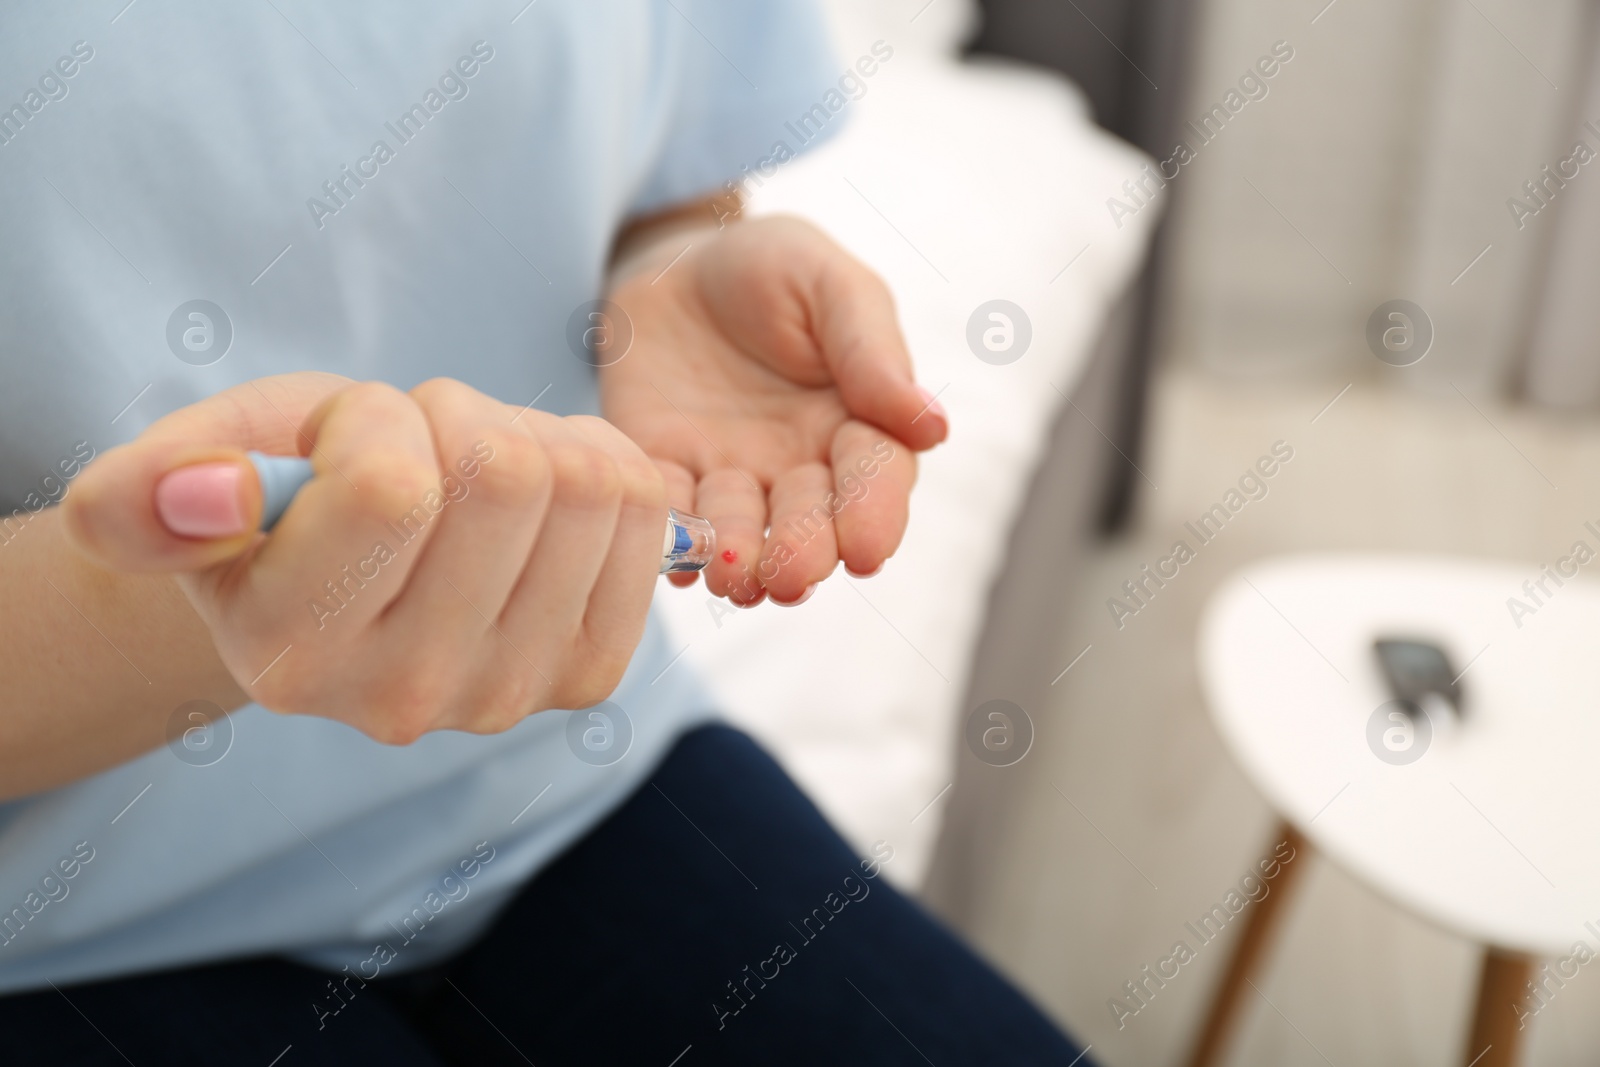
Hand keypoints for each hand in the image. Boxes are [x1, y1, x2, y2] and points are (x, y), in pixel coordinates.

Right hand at [63, 373, 666, 742]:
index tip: (340, 442)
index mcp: (289, 651)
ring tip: (469, 471)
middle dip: (456, 418)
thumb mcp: (176, 479)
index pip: (392, 485)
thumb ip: (143, 496)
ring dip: (528, 436)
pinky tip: (538, 492)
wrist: (342, 588)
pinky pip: (642, 510)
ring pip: (584, 484)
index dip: (373, 418)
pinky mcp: (589, 673)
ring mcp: (509, 695)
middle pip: (505, 476)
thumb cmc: (267, 509)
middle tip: (415, 450)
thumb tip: (208, 494)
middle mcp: (404, 699)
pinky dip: (595, 461)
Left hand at [600, 216, 946, 605]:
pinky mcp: (666, 470)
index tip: (868, 550)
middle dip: (804, 551)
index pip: (876, 478)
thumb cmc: (770, 268)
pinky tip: (680, 560)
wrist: (674, 262)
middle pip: (812, 522)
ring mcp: (731, 476)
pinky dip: (673, 538)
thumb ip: (870, 348)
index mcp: (856, 424)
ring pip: (742, 531)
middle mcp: (799, 467)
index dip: (874, 516)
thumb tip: (933, 426)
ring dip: (742, 558)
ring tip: (736, 575)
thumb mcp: (827, 283)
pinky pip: (669, 510)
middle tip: (791, 574)